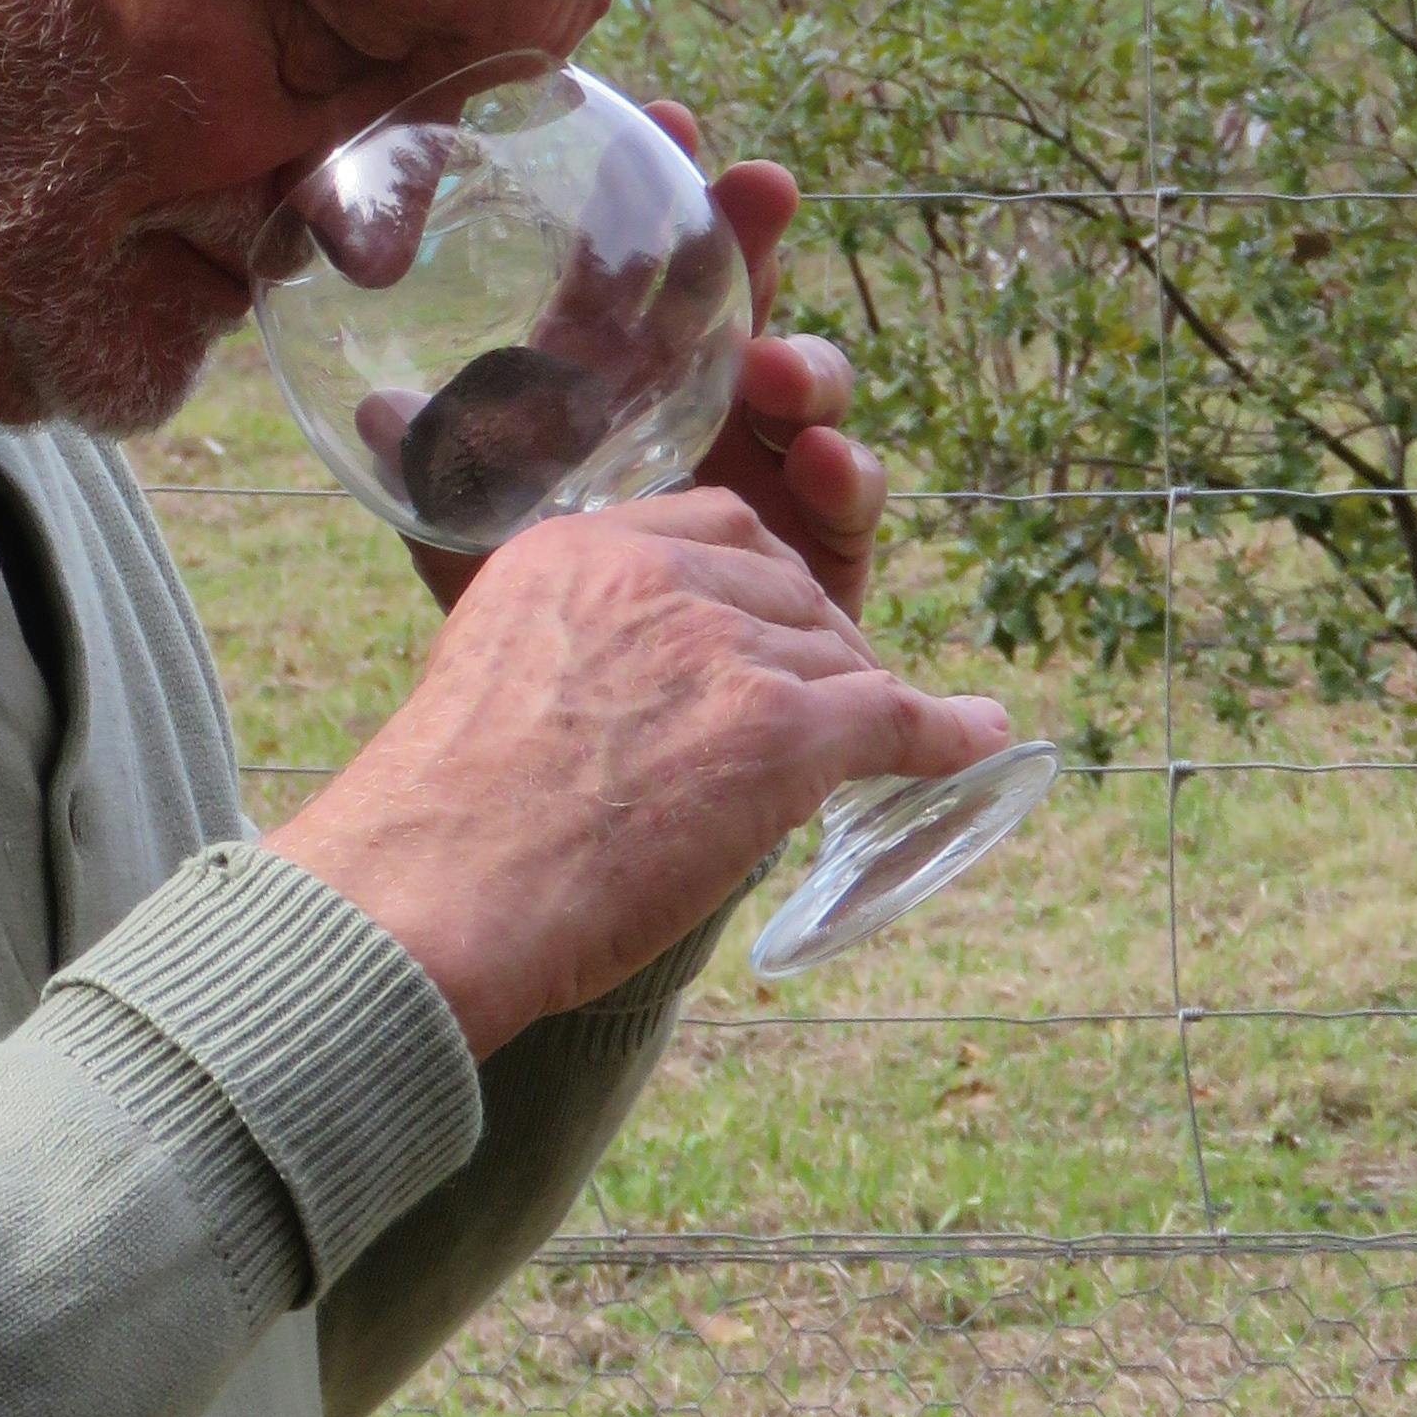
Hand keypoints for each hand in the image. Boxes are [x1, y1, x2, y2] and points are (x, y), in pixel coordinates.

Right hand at [275, 486, 1011, 1061]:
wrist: (438, 889)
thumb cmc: (442, 822)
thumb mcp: (487, 677)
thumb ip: (559, 650)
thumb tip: (609, 700)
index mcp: (573, 549)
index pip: (711, 527)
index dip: (753, 581)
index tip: (761, 629)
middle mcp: (653, 577)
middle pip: (784, 585)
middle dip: (810, 643)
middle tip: (813, 707)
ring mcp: (723, 647)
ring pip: (837, 655)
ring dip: (858, 701)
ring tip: (880, 742)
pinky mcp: (779, 730)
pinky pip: (893, 717)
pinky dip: (944, 732)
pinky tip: (979, 738)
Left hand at [402, 103, 885, 620]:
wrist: (620, 748)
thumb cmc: (543, 624)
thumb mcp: (474, 544)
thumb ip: (436, 477)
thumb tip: (371, 410)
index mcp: (612, 393)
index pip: (627, 279)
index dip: (645, 199)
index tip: (663, 114)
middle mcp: (697, 411)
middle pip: (736, 302)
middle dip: (751, 238)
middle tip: (760, 187)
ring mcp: (767, 470)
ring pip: (805, 386)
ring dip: (797, 361)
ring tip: (769, 368)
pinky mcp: (821, 543)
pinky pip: (846, 490)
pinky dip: (839, 468)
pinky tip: (816, 459)